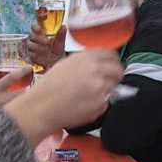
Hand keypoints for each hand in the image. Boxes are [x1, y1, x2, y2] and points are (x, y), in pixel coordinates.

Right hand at [0, 66, 30, 110]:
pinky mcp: (5, 116)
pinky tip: (23, 111)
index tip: (30, 67)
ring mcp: (5, 108)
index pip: (11, 77)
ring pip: (20, 103)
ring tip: (29, 99)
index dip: (21, 71)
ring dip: (25, 99)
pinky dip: (20, 110)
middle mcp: (2, 98)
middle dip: (29, 90)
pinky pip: (16, 112)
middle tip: (33, 88)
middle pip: (22, 92)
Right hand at [5, 49, 123, 145]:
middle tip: (106, 82)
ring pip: (113, 87)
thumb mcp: (66, 64)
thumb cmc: (49, 87)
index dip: (112, 61)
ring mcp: (100, 86)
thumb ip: (84, 62)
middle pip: (118, 70)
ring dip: (105, 91)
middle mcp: (95, 69)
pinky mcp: (101, 102)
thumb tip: (99, 64)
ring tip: (87, 96)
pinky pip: (106, 102)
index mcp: (86, 58)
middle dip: (114, 76)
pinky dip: (98, 104)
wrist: (42, 106)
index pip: (111, 54)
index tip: (112, 66)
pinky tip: (83, 104)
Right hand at [27, 23, 66, 67]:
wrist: (54, 64)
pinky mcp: (26, 53)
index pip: (35, 26)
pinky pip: (21, 50)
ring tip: (43, 50)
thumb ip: (61, 35)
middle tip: (46, 42)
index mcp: (42, 33)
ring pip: (28, 43)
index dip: (35, 27)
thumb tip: (64, 26)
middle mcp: (34, 38)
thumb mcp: (60, 44)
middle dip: (38, 38)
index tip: (39, 29)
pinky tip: (30, 54)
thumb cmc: (56, 52)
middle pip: (31, 35)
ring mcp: (30, 46)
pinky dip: (23, 52)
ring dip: (34, 46)